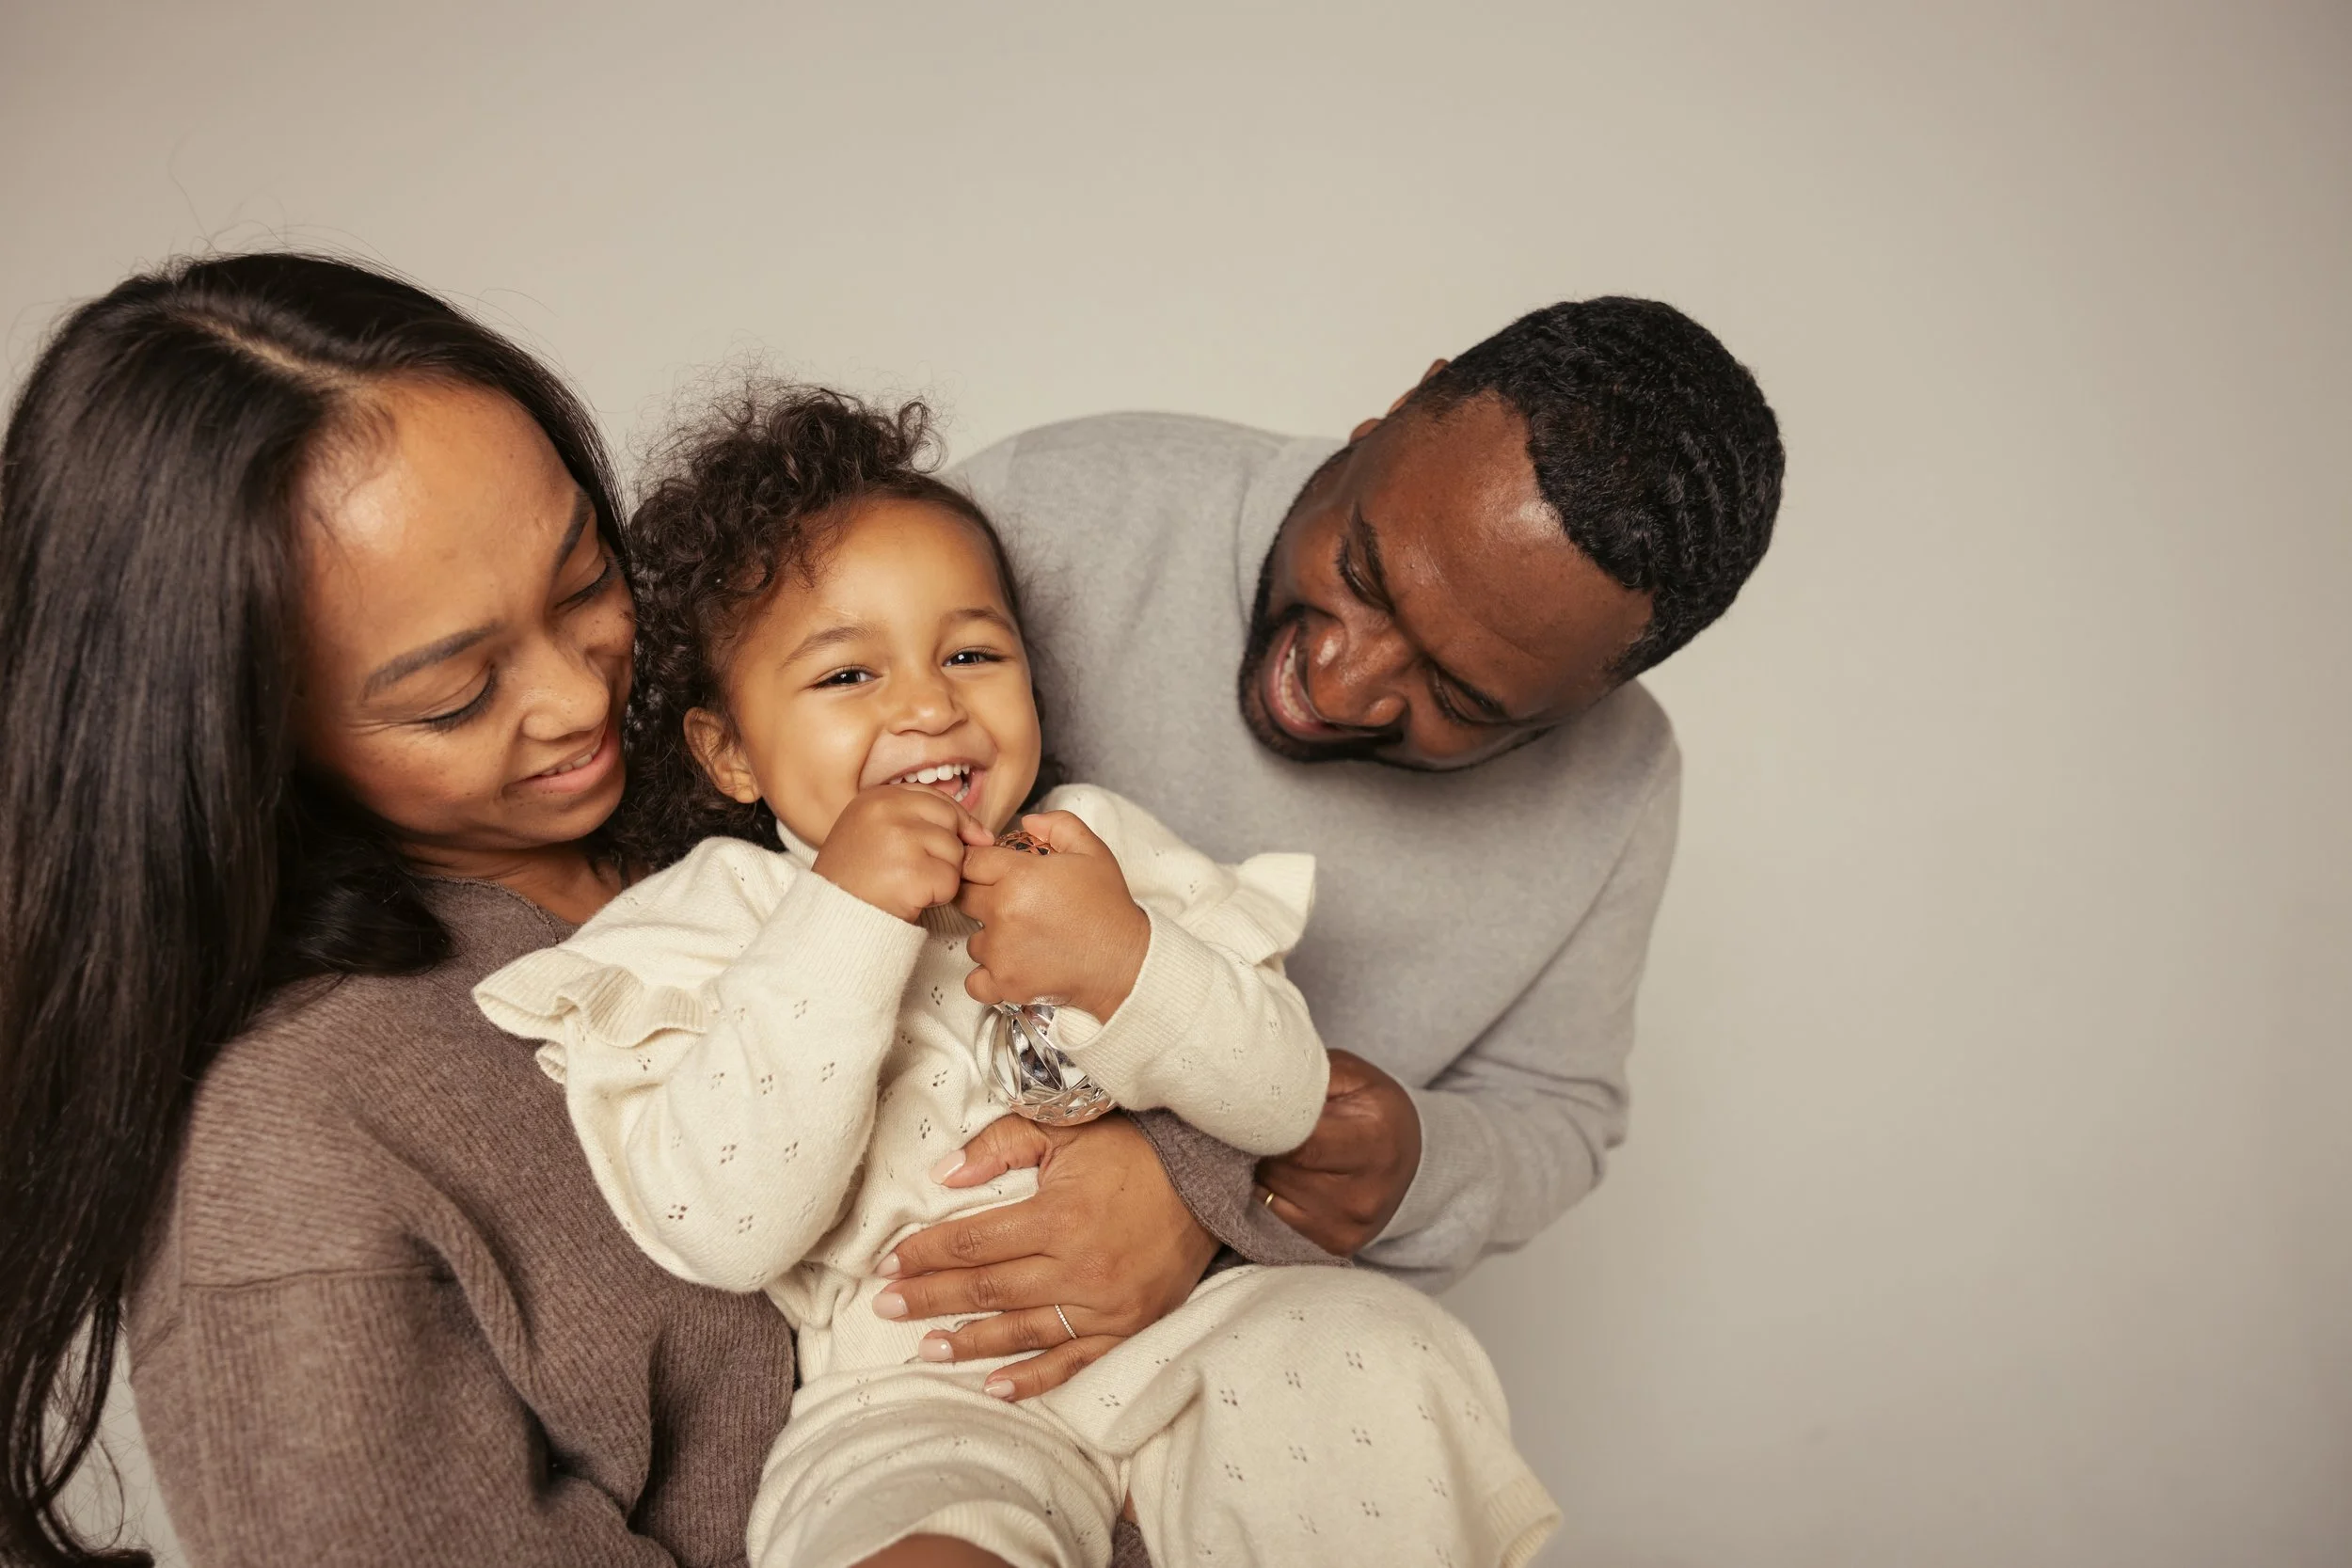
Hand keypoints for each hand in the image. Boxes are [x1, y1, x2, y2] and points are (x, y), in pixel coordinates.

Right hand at [811, 784, 992, 921]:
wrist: (830, 918)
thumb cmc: (854, 881)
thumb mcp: (874, 834)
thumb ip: (919, 822)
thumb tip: (983, 834)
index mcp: (875, 797)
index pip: (935, 798)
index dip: (953, 821)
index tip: (961, 840)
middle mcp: (886, 811)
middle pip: (950, 822)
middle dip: (946, 850)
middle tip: (918, 871)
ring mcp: (899, 840)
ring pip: (954, 853)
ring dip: (941, 875)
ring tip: (906, 885)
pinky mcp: (912, 872)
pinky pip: (950, 881)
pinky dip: (937, 897)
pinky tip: (909, 899)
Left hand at [872, 1113, 1217, 1398]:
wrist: (1206, 1181)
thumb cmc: (1132, 1150)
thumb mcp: (1065, 1130)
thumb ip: (1000, 1145)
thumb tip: (943, 1174)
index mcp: (1057, 1215)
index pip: (973, 1242)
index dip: (924, 1253)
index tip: (887, 1264)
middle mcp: (1077, 1267)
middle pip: (986, 1289)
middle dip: (930, 1298)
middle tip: (886, 1307)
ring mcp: (1103, 1305)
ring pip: (1021, 1331)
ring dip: (969, 1342)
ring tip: (926, 1349)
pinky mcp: (1125, 1328)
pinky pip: (1072, 1362)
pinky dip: (1032, 1379)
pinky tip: (994, 1387)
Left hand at [958, 810, 1149, 1018]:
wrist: (1126, 961)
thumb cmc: (1108, 908)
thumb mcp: (1092, 851)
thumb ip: (1059, 825)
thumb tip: (1027, 821)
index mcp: (1019, 875)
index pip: (970, 861)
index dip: (978, 864)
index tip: (990, 873)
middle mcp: (1003, 911)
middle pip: (963, 896)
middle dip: (980, 896)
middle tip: (1009, 903)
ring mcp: (1001, 950)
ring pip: (972, 939)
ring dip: (989, 938)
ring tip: (1023, 937)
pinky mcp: (1004, 983)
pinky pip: (974, 980)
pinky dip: (988, 976)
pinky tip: (1010, 966)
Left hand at [1255, 1050, 1421, 1255]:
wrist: (1409, 1161)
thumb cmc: (1374, 1110)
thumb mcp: (1353, 1077)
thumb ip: (1308, 1078)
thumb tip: (1256, 1086)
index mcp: (1375, 1143)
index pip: (1300, 1140)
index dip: (1270, 1123)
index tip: (1255, 1108)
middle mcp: (1363, 1194)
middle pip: (1280, 1166)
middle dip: (1262, 1142)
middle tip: (1263, 1122)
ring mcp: (1347, 1226)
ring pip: (1269, 1190)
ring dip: (1262, 1166)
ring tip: (1277, 1146)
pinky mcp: (1332, 1246)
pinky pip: (1272, 1213)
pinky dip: (1268, 1191)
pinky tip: (1285, 1173)